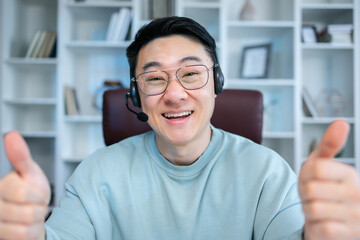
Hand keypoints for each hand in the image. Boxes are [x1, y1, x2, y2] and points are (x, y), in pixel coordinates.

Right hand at [0, 131, 49, 239]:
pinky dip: (33, 231)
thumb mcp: (29, 172)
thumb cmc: (31, 192)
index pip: (20, 192)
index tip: (35, 192)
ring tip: (32, 215)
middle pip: (26, 211)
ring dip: (37, 220)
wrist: (33, 216)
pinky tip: (28, 227)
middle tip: (35, 205)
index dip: (37, 193)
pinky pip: (24, 236)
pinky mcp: (2, 237)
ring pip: (26, 225)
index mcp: (0, 187)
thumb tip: (11, 135)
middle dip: (39, 207)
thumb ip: (20, 156)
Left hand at [299, 120, 359, 239]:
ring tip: (317, 211)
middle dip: (304, 195)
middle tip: (313, 198)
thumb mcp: (322, 166)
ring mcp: (356, 217)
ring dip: (308, 211)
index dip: (304, 175)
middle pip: (311, 189)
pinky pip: (319, 227)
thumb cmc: (323, 191)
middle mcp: (357, 194)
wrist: (330, 226)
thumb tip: (341, 122)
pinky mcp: (348, 235)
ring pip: (312, 208)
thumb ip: (329, 145)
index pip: (316, 168)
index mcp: (350, 175)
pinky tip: (322, 225)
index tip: (310, 181)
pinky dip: (314, 226)